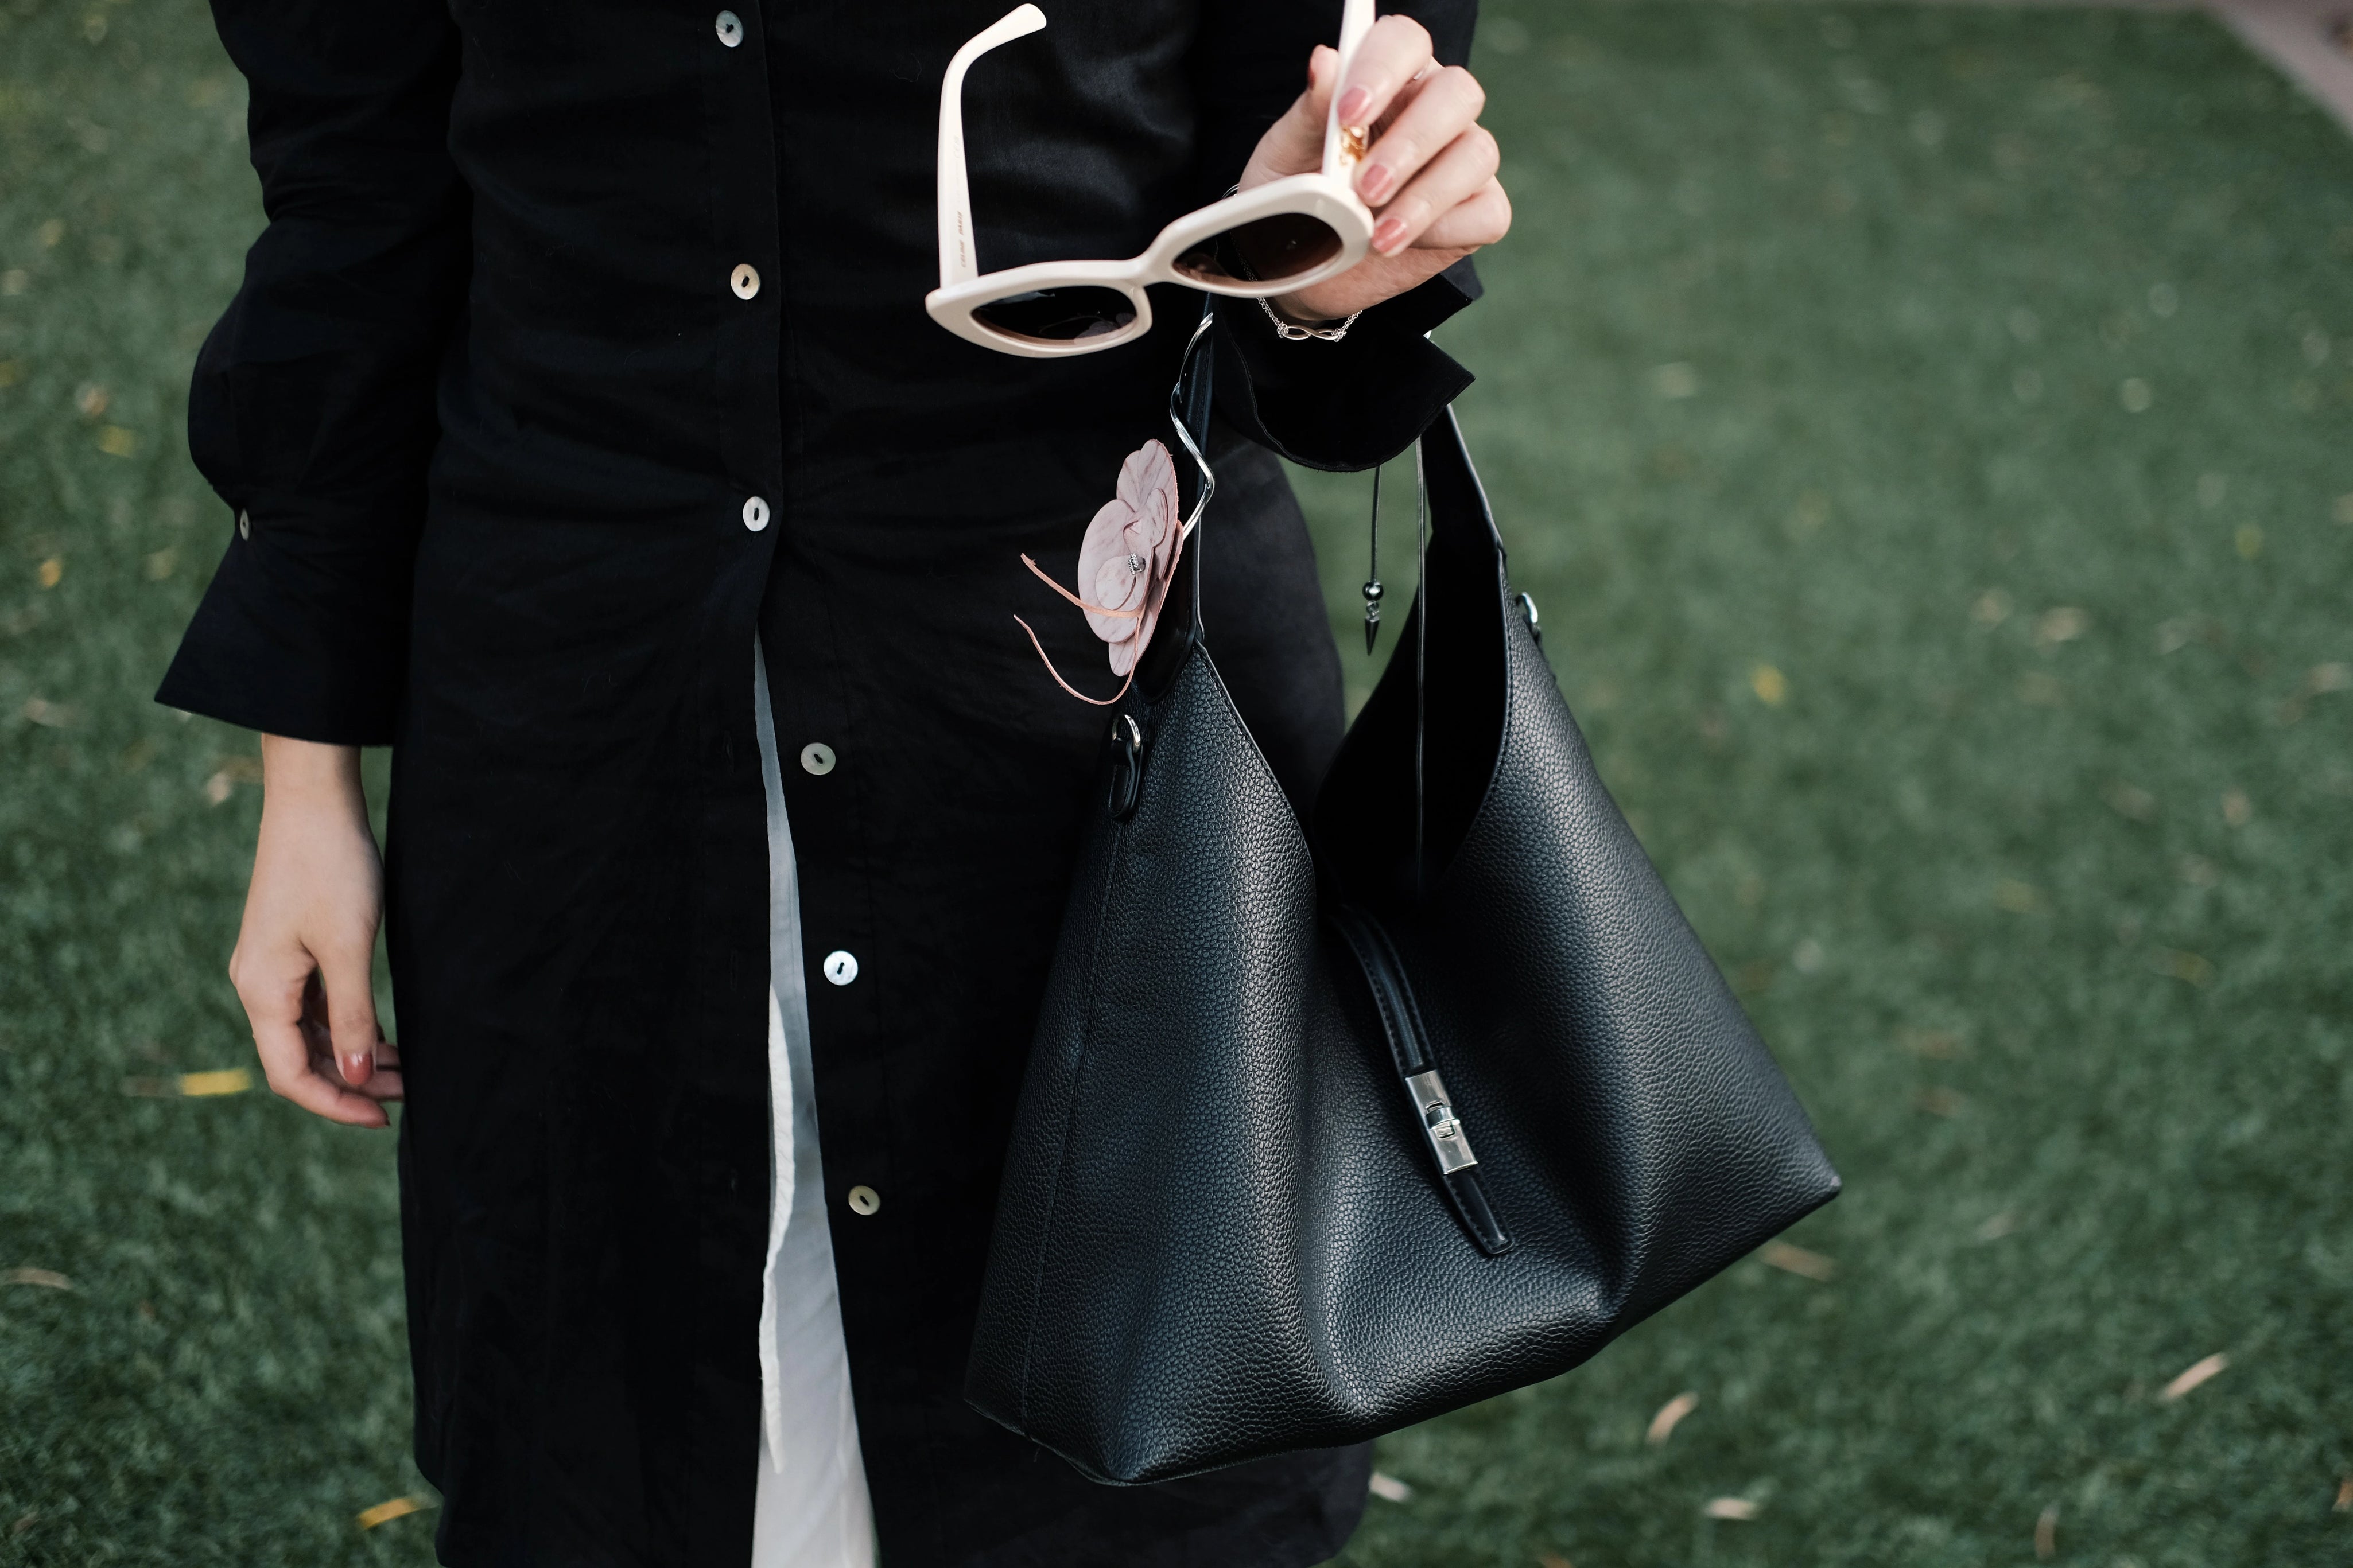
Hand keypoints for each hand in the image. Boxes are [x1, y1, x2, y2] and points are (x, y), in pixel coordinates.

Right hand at [228, 735, 401, 1126]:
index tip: (382, 1117)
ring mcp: (275, 966)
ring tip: (405, 1072)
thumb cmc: (331, 868)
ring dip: (354, 1056)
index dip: (335, 1103)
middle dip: (351, 1083)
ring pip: (312, 1033)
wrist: (314, 801)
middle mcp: (260, 984)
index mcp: (262, 991)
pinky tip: (384, 1038)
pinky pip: (317, 1005)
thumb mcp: (348, 948)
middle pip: (300, 1059)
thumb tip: (354, 1078)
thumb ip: (351, 1017)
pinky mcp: (293, 948)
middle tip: (407, 1096)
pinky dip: (349, 1026)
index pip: (290, 1075)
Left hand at [1237, 13, 1509, 324]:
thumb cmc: (1295, 194)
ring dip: (1426, 197)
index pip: (1405, 42)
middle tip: (1364, 188)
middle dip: (1412, 143)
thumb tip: (1327, 60)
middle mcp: (1434, 110)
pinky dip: (1443, 231)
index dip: (1383, 69)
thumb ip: (1311, 111)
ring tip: (1377, 235)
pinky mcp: (1478, 211)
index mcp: (1389, 80)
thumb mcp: (1286, 154)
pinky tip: (1400, 245)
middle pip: (1458, 93)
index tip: (1350, 114)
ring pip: (1477, 153)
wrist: (1298, 266)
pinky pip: (1486, 213)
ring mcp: (1462, 159)